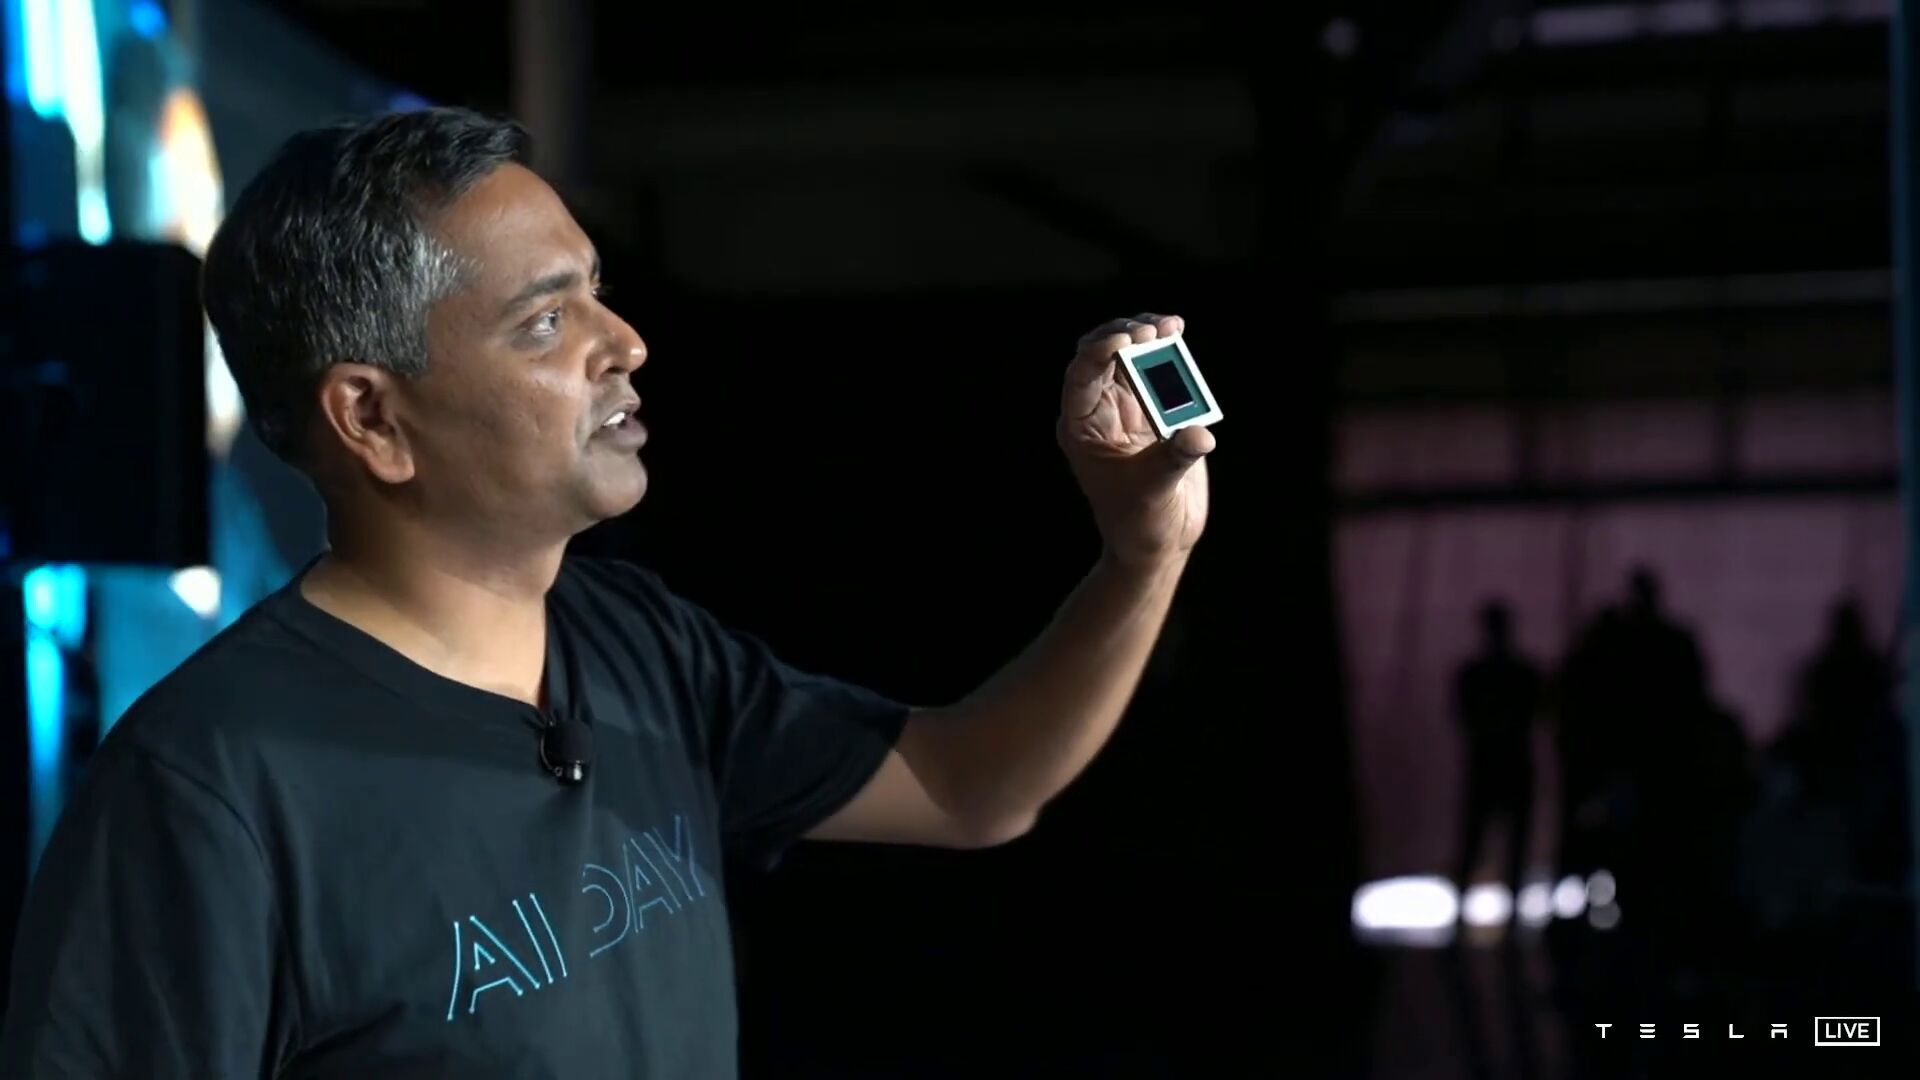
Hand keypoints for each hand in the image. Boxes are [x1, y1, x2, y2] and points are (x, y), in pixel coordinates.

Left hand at [1057, 313, 1212, 569]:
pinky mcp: (1152, 410)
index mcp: (1082, 428)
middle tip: (1152, 331)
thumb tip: (1199, 434)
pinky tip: (1177, 331)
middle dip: (1125, 335)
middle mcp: (1098, 411)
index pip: (1081, 378)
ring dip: (1147, 336)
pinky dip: (1166, 350)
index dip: (1099, 353)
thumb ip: (1174, 459)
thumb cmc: (1141, 523)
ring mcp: (1125, 408)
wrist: (1158, 540)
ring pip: (1127, 356)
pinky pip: (1154, 369)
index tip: (1126, 341)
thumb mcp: (1154, 491)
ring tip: (1170, 325)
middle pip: (1100, 356)